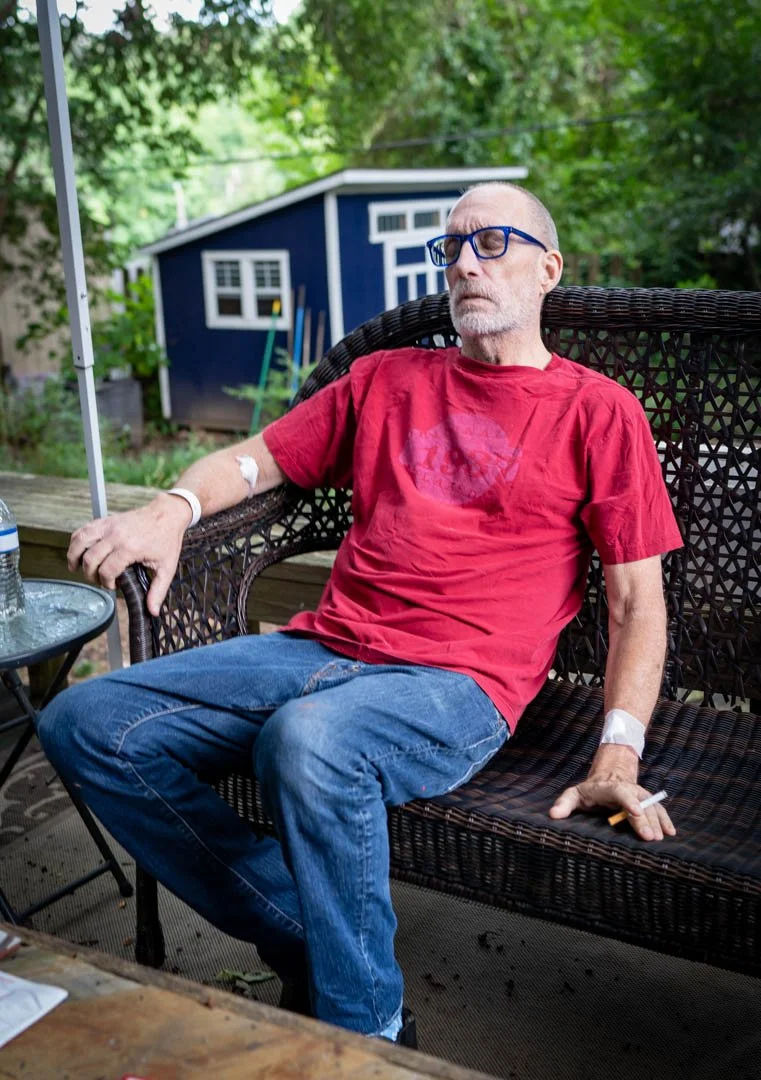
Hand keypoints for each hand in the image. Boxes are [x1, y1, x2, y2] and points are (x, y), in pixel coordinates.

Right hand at [67, 494, 190, 615]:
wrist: (167, 514)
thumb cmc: (167, 539)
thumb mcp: (167, 567)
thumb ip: (158, 591)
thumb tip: (152, 611)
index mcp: (130, 548)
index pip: (106, 570)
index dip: (106, 583)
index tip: (113, 586)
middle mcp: (116, 535)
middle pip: (90, 559)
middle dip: (90, 575)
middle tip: (98, 580)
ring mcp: (109, 526)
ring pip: (80, 542)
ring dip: (74, 557)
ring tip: (76, 568)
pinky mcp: (106, 521)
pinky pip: (83, 530)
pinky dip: (76, 542)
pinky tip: (78, 552)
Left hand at [549, 758, 675, 841]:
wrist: (607, 778)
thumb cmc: (589, 792)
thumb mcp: (573, 794)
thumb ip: (564, 804)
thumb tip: (553, 815)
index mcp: (609, 787)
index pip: (620, 792)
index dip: (628, 802)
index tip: (635, 812)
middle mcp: (628, 790)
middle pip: (638, 803)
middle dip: (644, 820)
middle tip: (649, 837)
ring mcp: (640, 795)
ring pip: (651, 807)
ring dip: (657, 821)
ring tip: (660, 838)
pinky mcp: (647, 802)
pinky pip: (658, 809)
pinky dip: (665, 820)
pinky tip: (671, 832)